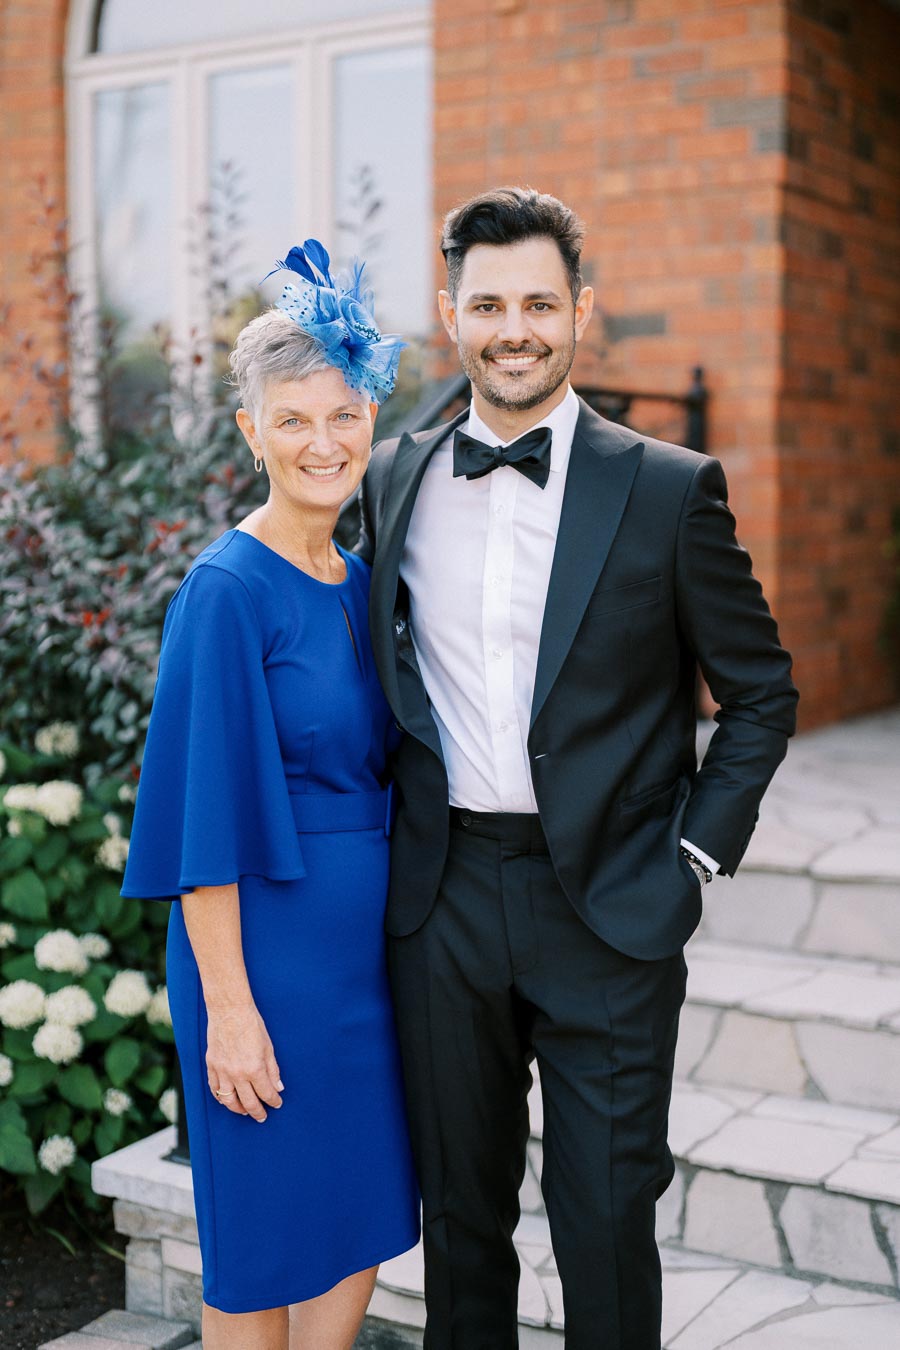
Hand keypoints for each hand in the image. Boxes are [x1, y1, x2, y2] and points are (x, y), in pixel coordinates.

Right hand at [205, 1002, 283, 1121]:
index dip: (273, 1101)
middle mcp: (237, 1074)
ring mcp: (222, 1071)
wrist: (229, 1010)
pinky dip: (221, 1097)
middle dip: (257, 1112)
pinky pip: (214, 1088)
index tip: (277, 1104)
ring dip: (238, 1109)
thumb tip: (278, 1087)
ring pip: (228, 1100)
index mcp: (254, 1068)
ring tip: (245, 1111)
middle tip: (262, 1117)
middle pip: (248, 1102)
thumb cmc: (251, 1024)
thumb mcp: (268, 1047)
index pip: (266, 1093)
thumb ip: (273, 1070)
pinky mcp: (211, 1065)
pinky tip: (227, 1099)